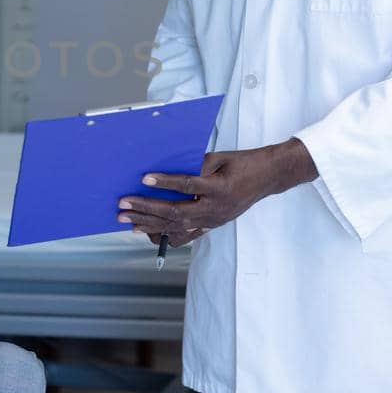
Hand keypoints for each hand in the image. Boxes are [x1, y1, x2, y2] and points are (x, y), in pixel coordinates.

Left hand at [117, 139, 317, 247]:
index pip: (187, 186)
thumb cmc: (243, 163)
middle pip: (175, 212)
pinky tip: (149, 232)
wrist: (268, 177)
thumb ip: (196, 165)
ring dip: (150, 225)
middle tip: (123, 206)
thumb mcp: (220, 158)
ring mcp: (214, 221)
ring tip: (128, 222)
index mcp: (220, 189)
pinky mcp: (212, 225)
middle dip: (146, 209)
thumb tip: (168, 170)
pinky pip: (186, 235)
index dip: (165, 182)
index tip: (144, 178)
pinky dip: (166, 234)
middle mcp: (216, 209)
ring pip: (177, 227)